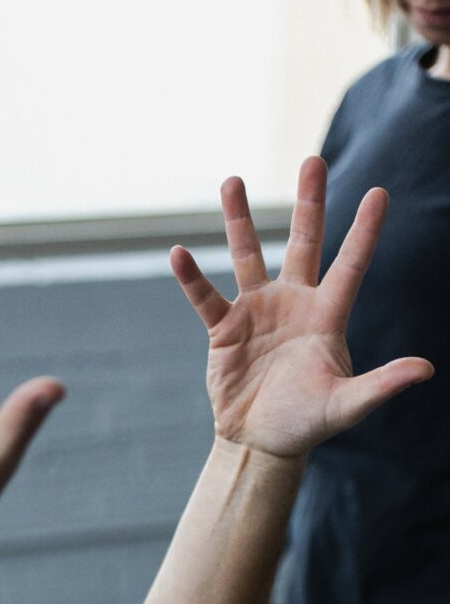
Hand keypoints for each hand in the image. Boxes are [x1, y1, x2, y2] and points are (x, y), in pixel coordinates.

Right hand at [171, 158, 433, 458]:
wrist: (260, 443)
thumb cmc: (308, 422)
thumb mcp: (346, 406)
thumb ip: (381, 385)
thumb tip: (425, 369)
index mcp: (327, 316)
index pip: (351, 265)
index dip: (365, 230)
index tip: (380, 192)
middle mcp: (294, 303)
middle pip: (303, 242)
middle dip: (309, 203)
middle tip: (313, 160)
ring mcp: (257, 311)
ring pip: (249, 255)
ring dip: (240, 220)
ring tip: (232, 181)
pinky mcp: (223, 329)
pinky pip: (206, 297)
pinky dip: (192, 277)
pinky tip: (179, 253)